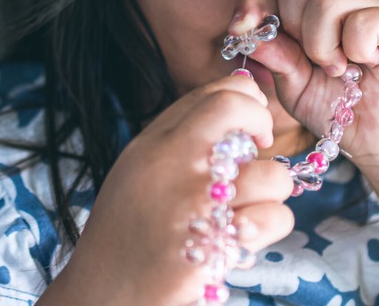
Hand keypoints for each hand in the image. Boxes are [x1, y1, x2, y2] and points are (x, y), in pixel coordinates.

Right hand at [42, 75, 294, 305]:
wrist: (104, 290)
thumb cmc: (127, 231)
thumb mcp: (138, 168)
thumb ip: (179, 136)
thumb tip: (239, 102)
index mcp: (154, 142)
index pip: (214, 93)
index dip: (245, 100)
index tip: (249, 125)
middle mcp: (171, 163)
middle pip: (238, 111)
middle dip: (263, 124)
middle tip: (259, 149)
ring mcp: (193, 202)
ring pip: (272, 174)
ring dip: (270, 193)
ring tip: (245, 208)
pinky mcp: (212, 243)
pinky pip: (274, 219)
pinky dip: (268, 228)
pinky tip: (243, 237)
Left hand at [232, 0, 378, 189]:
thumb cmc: (340, 115)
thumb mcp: (295, 86)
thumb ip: (275, 55)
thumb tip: (245, 30)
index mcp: (316, 15)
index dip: (255, 5)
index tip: (238, 30)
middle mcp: (346, 4)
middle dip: (291, 22)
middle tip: (310, 60)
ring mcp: (376, 10)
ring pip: (326, 0)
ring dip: (322, 44)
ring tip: (339, 70)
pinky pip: (363, 20)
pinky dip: (357, 48)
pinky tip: (368, 66)